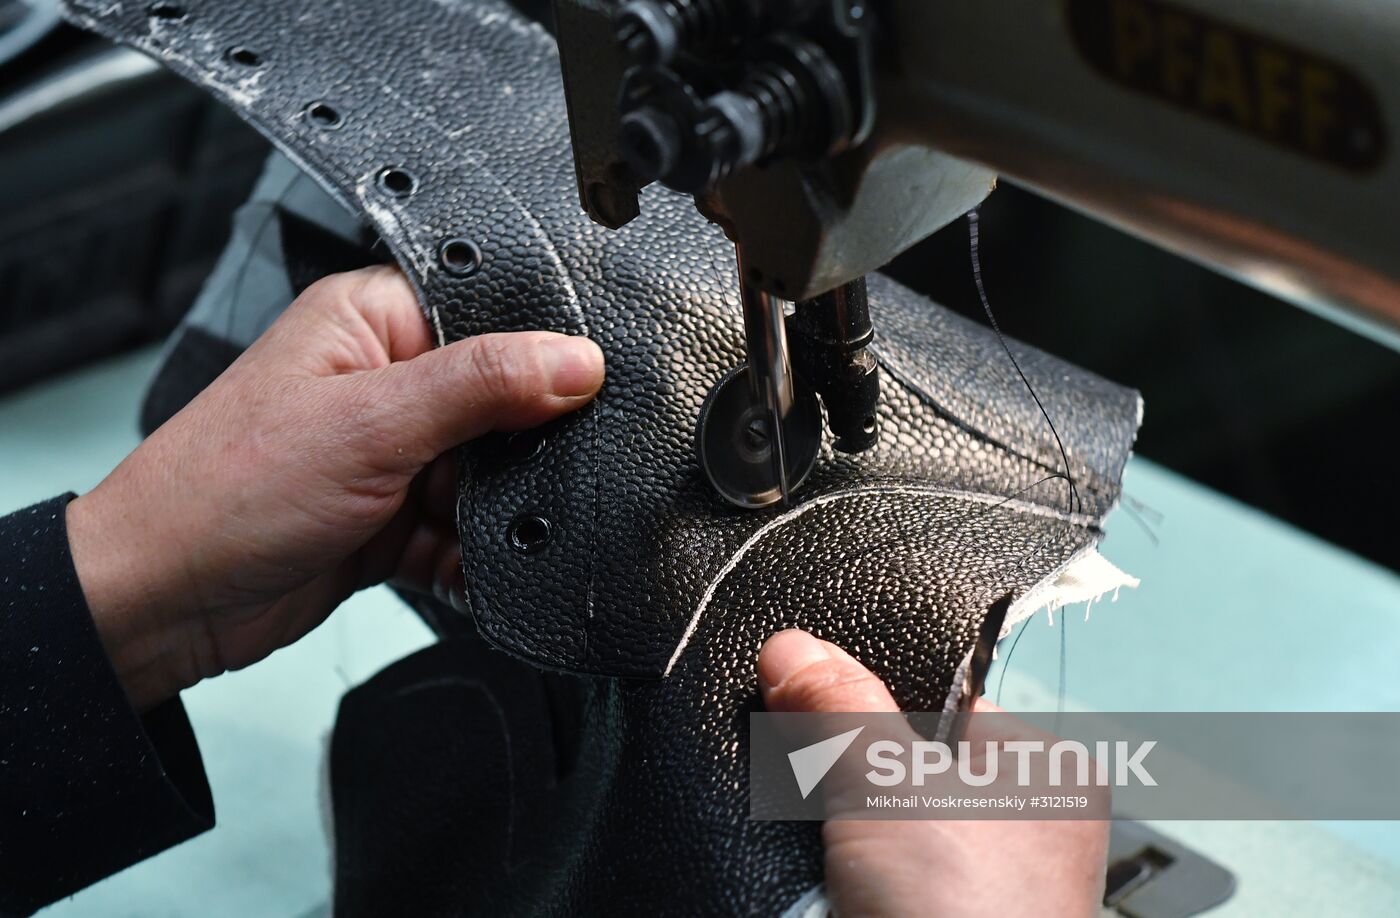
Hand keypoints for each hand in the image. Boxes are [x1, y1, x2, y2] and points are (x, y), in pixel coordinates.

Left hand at [68, 266, 603, 709]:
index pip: (488, 313)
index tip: (582, 390)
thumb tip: (577, 360)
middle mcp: (384, 381)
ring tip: (496, 530)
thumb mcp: (371, 424)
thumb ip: (483, 386)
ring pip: (490, 475)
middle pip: (503, 401)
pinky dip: (477, 558)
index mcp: (370, 321)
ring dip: (501, 510)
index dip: (541, 350)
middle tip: (528, 474)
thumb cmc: (222, 493)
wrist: (163, 604)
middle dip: (523, 446)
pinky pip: (465, 533)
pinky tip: (474, 571)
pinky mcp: (392, 519)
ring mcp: (390, 455)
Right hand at [758, 629, 1108, 917]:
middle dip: (846, 768)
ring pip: (876, 822)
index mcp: (1048, 773)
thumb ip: (839, 706)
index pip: (944, 701)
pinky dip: (837, 872)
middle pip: (902, 762)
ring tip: (818, 840)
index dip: (871, 696)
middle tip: (808, 773)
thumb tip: (792, 645)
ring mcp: (978, 885)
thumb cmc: (963, 915)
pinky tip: (822, 877)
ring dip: (835, 828)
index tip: (810, 692)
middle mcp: (1024, 827)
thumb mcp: (888, 783)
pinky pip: (867, 871)